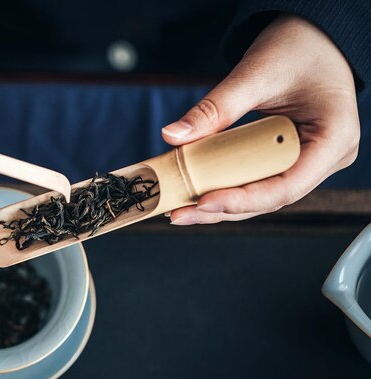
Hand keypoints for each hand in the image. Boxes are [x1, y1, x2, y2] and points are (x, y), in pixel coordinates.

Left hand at [161, 14, 359, 224]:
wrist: (312, 34)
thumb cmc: (298, 46)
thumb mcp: (256, 73)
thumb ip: (215, 107)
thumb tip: (173, 135)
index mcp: (334, 138)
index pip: (286, 186)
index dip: (243, 200)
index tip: (203, 201)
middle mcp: (326, 157)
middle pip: (270, 197)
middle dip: (222, 208)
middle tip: (179, 213)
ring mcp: (308, 160)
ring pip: (261, 193)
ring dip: (221, 203)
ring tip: (182, 209)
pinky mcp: (288, 156)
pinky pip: (257, 178)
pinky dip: (228, 185)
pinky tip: (197, 191)